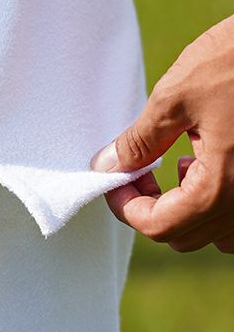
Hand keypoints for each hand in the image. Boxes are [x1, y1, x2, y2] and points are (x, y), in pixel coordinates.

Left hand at [90, 14, 233, 253]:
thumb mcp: (177, 96)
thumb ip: (140, 141)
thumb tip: (108, 165)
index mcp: (223, 188)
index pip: (158, 226)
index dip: (125, 206)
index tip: (114, 178)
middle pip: (185, 234)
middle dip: (152, 205)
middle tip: (139, 167)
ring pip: (216, 232)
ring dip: (187, 207)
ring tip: (183, 160)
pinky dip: (218, 201)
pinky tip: (213, 161)